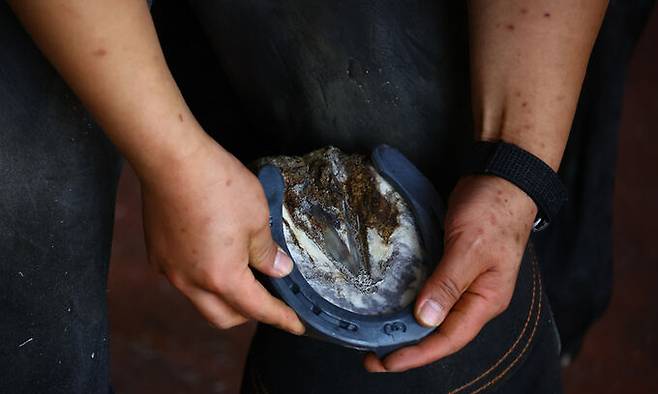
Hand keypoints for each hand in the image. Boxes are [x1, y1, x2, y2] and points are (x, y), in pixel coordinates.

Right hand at [139, 137, 304, 334]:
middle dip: (249, 314)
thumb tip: (278, 270)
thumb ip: (268, 251)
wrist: (171, 160)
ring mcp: (170, 270)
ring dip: (224, 296)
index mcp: (222, 277)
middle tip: (269, 297)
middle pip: (224, 317)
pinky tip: (213, 254)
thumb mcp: (257, 218)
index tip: (295, 325)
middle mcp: (191, 282)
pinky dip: (203, 278)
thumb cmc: (217, 185)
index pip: (257, 309)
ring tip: (242, 272)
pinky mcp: (157, 254)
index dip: (281, 318)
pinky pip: (183, 279)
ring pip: (201, 301)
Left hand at [365, 175, 536, 371]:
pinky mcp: (450, 266)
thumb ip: (448, 284)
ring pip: (432, 315)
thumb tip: (425, 319)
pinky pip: (428, 292)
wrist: (501, 178)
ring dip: (405, 329)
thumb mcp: (470, 247)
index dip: (418, 354)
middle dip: (407, 348)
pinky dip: (409, 303)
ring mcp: (462, 282)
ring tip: (375, 338)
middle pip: (439, 333)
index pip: (449, 339)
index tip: (387, 362)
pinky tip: (389, 306)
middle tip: (371, 356)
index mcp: (485, 300)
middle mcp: (474, 297)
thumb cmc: (494, 212)